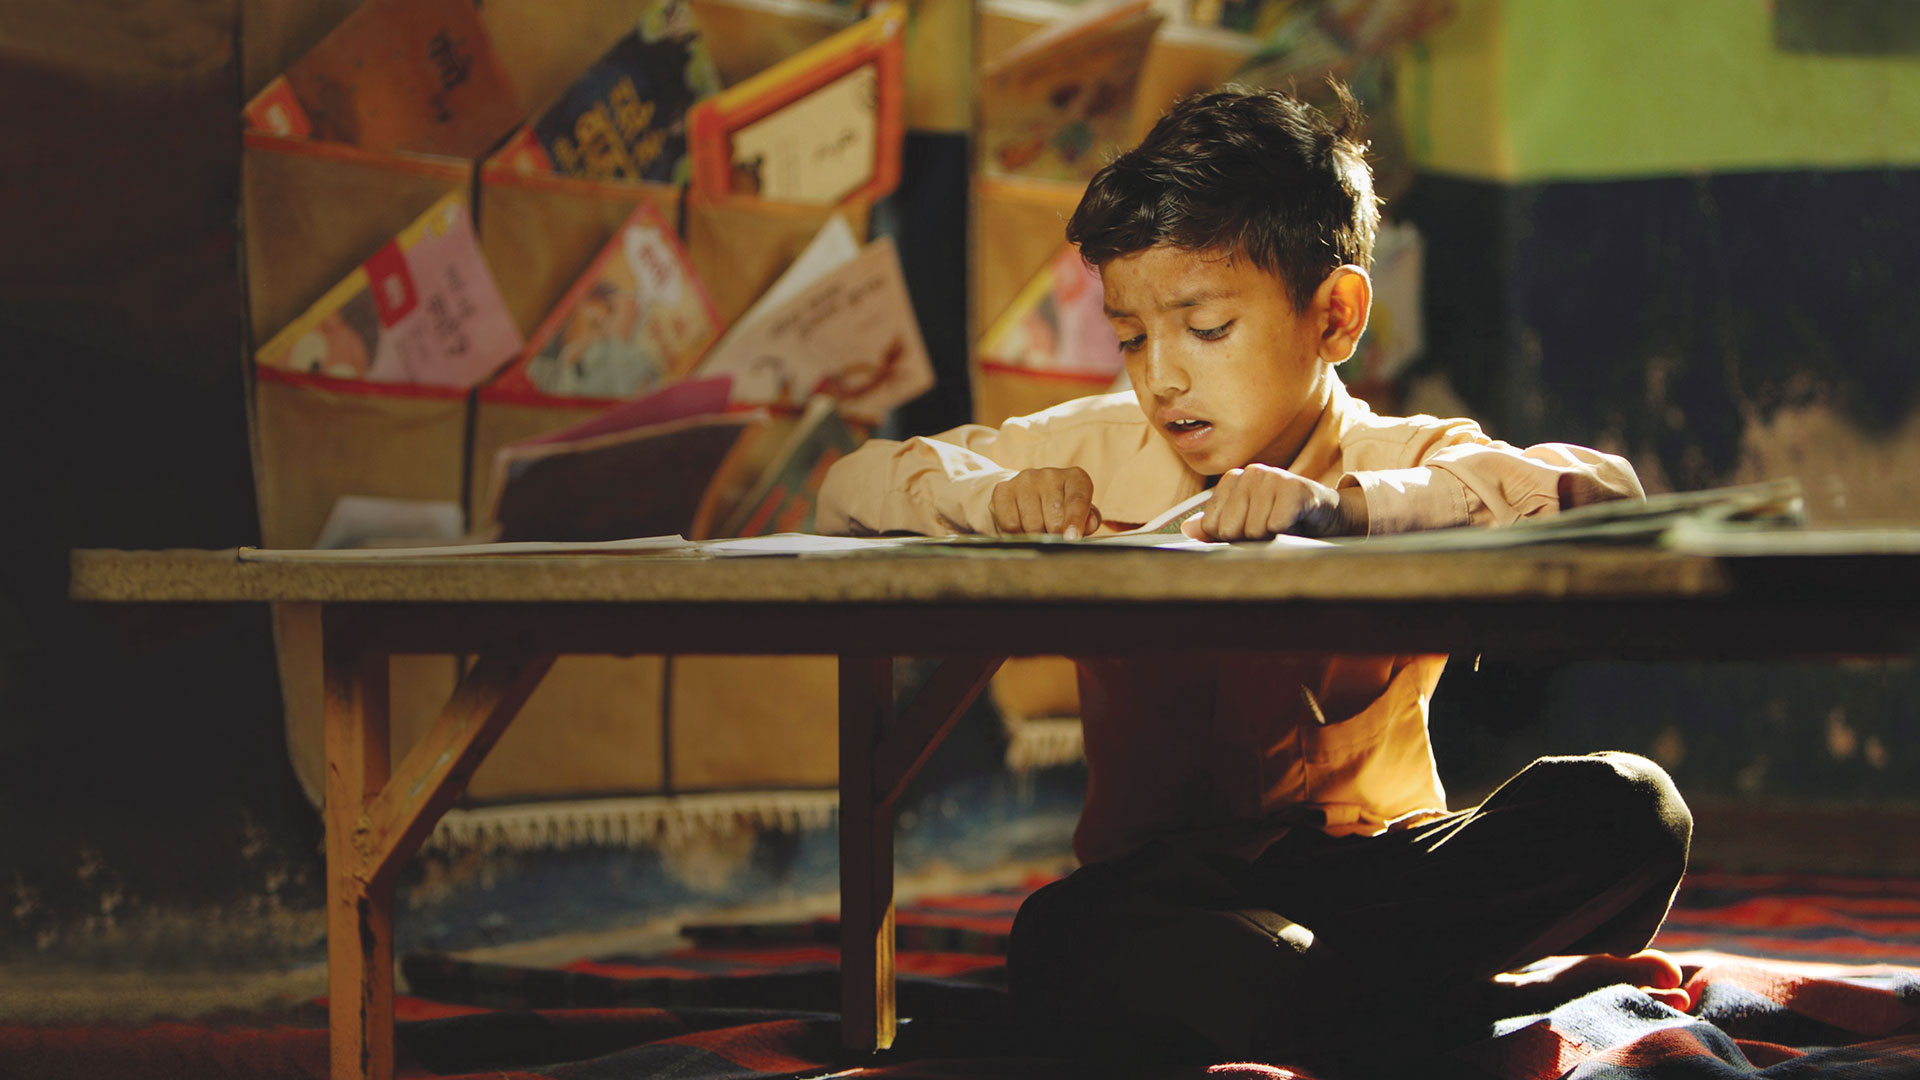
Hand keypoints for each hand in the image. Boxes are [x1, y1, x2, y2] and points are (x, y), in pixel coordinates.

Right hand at [991, 467, 1102, 537]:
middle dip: (1054, 537)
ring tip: (1038, 532)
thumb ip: (1088, 521)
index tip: (1071, 538)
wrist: (1025, 496)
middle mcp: (1050, 474)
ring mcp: (1025, 480)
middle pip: (1054, 519)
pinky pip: (1010, 524)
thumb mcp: (1079, 514)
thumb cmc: (1059, 510)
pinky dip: (1016, 535)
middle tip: (1053, 538)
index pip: (1077, 499)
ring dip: (1035, 537)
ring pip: (1032, 525)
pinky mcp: (1003, 490)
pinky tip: (1021, 529)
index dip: (1075, 521)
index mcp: (1075, 478)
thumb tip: (1088, 525)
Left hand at [1181, 465, 1366, 540]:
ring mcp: (1273, 477)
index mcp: (1233, 480)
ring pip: (1253, 530)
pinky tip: (1297, 523)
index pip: (1212, 526)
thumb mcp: (1247, 525)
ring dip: (1272, 538)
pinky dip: (1288, 532)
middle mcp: (1251, 473)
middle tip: (1271, 530)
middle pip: (1230, 529)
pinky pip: (1276, 526)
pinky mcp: (1295, 488)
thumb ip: (1216, 527)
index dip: (1232, 538)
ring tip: (1285, 526)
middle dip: (1250, 539)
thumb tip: (1188, 529)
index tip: (1252, 529)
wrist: (1330, 517)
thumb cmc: (1286, 522)